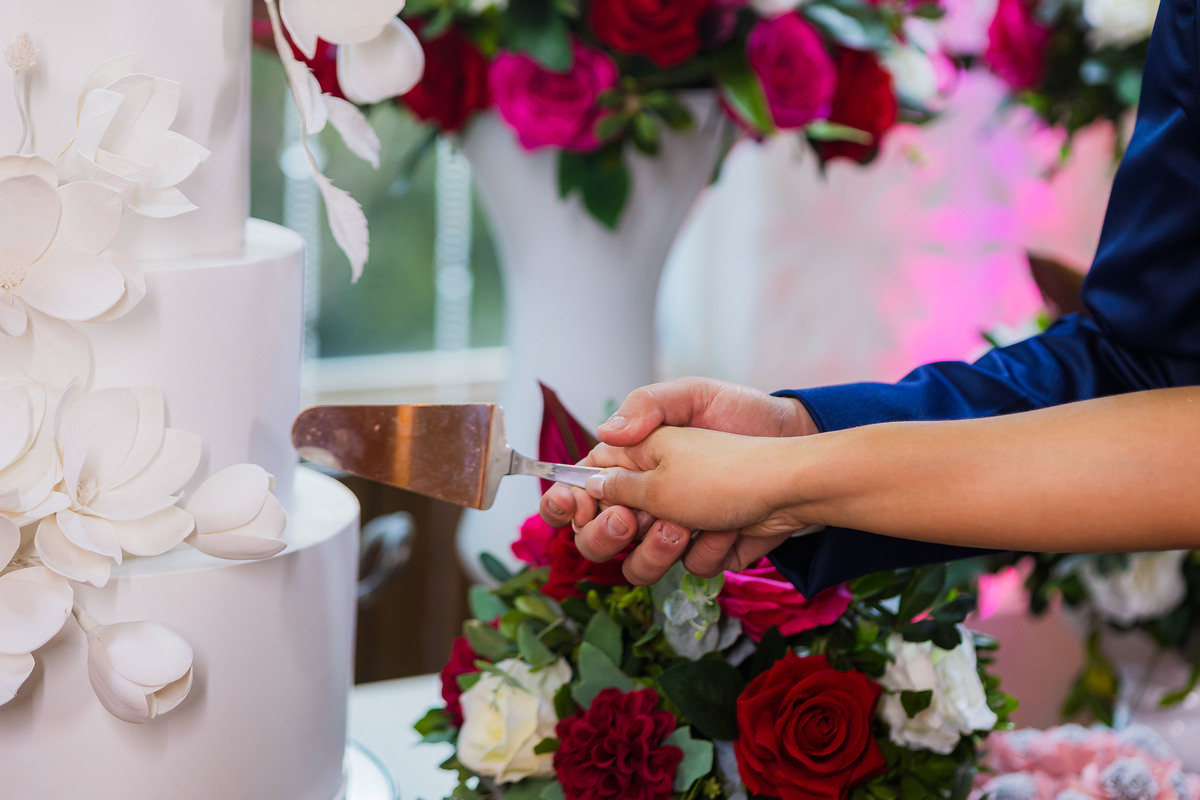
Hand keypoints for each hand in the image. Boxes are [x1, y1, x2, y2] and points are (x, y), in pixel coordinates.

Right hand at [539, 377, 816, 583]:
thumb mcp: (689, 401)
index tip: (578, 509)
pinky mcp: (709, 546)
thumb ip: (640, 411)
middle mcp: (649, 496)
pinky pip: (692, 567)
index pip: (578, 488)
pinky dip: (713, 549)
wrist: (803, 466)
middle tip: (632, 520)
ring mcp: (678, 525)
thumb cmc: (745, 425)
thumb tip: (601, 430)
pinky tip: (732, 528)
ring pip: (642, 564)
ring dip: (662, 549)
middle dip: (609, 535)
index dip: (567, 505)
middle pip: (600, 537)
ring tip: (691, 525)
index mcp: (633, 458)